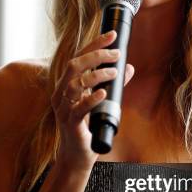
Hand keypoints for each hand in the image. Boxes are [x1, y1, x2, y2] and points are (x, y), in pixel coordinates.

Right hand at [51, 30, 133, 171]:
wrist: (77, 156)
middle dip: (95, 55)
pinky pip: (78, 108)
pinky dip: (91, 98)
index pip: (78, 57)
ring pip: (75, 83)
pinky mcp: (71, 124)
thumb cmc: (87, 127)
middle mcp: (62, 93)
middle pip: (74, 65)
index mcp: (67, 84)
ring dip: (96, 74)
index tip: (111, 35)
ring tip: (114, 72)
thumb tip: (129, 67)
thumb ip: (113, 84)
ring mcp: (64, 109)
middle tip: (116, 54)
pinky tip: (103, 93)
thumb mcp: (102, 101)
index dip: (94, 44)